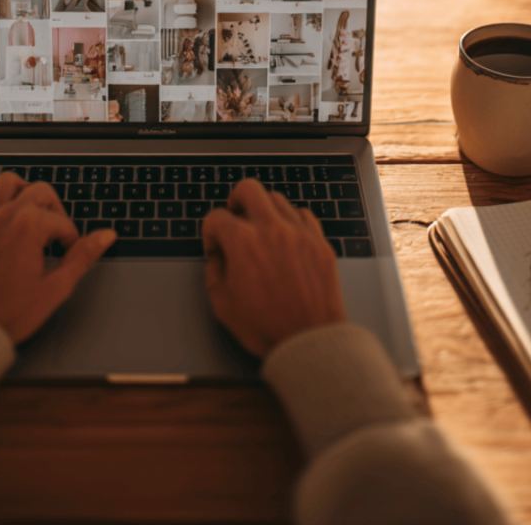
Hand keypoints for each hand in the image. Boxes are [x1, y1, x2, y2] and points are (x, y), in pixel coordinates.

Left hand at [0, 172, 116, 343]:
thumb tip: (106, 236)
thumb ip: (82, 257)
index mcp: (27, 227)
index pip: (62, 221)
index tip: (69, 255)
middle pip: (39, 191)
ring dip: (25, 194)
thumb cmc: (10, 313)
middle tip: (57, 235)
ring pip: (7, 184)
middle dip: (55, 210)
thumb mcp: (56, 287)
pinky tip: (6, 227)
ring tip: (34, 217)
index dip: (72, 239)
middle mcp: (3, 217)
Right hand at [201, 179, 346, 357]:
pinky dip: (291, 221)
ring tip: (261, 230)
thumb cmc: (267, 327)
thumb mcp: (222, 305)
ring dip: (264, 210)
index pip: (217, 217)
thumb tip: (217, 258)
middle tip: (236, 216)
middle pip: (248, 189)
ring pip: (277, 199)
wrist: (308, 341)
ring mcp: (299, 234)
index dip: (210, 232)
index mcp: (242, 243)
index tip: (215, 247)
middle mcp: (271, 230)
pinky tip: (286, 237)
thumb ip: (213, 273)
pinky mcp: (320, 243)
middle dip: (236, 201)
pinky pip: (303, 215)